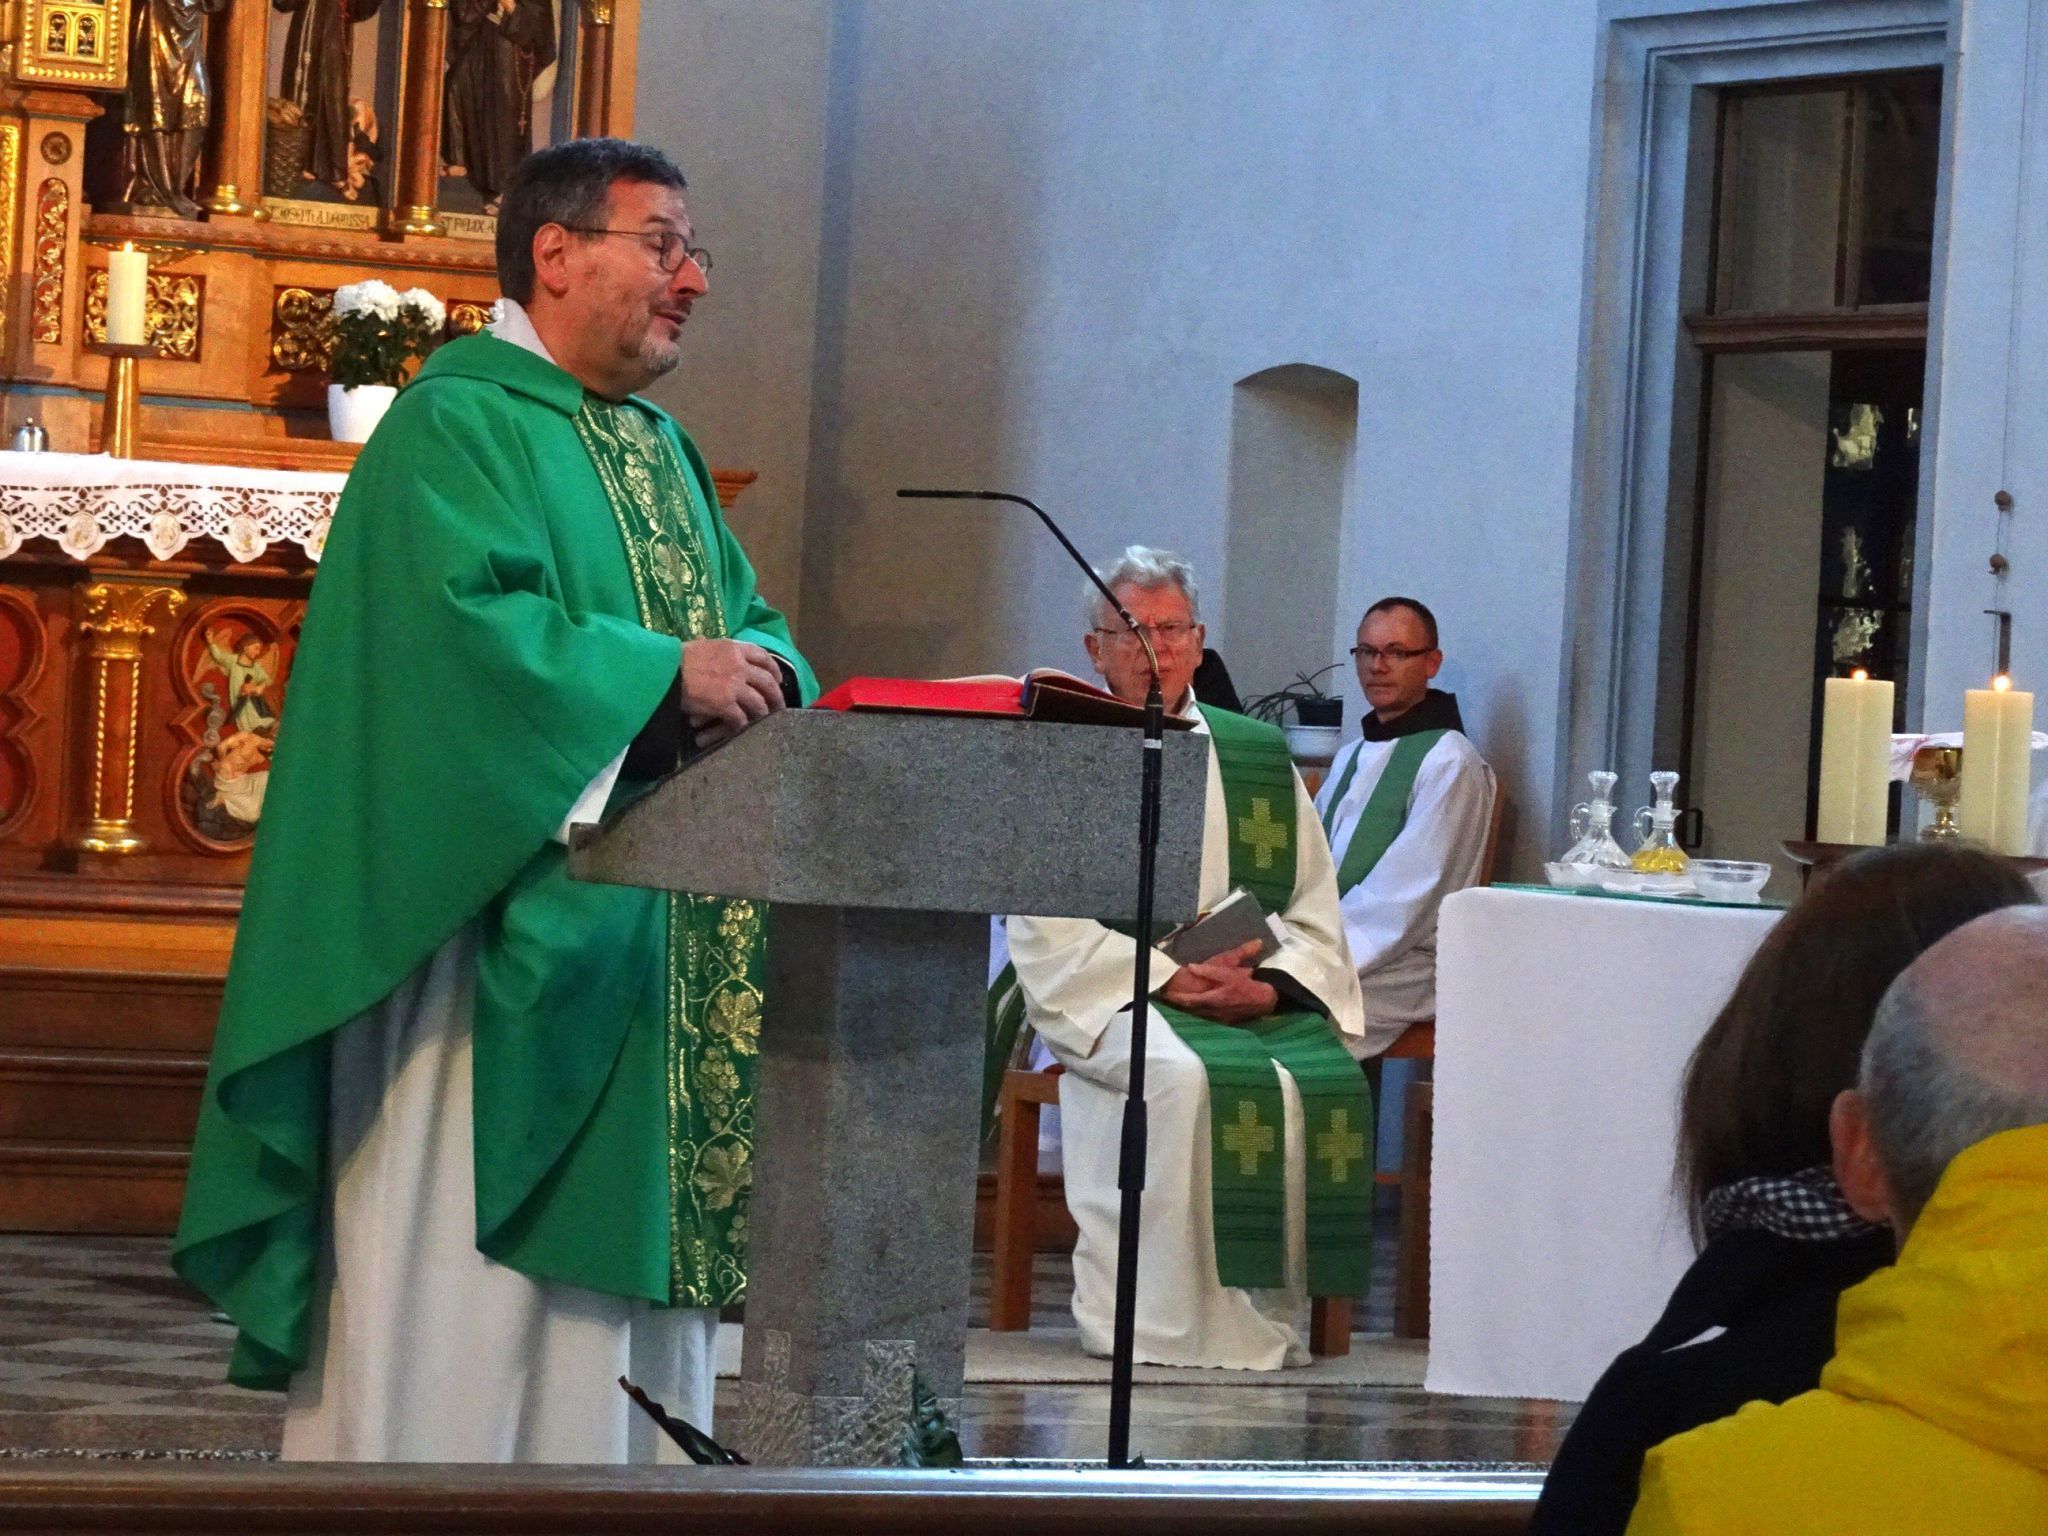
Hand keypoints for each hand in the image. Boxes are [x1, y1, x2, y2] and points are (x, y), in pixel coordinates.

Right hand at [679, 639, 785, 735]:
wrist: (665, 671)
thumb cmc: (678, 657)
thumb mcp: (701, 644)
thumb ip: (714, 647)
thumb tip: (710, 644)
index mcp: (734, 649)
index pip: (763, 656)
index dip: (774, 669)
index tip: (778, 678)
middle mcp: (739, 666)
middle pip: (767, 682)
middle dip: (776, 695)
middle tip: (779, 705)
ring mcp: (734, 686)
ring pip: (758, 702)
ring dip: (762, 713)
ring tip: (763, 720)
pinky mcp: (725, 704)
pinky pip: (741, 718)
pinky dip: (742, 725)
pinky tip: (740, 728)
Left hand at [1158, 940, 1276, 1024]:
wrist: (1263, 1000)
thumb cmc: (1245, 984)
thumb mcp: (1228, 972)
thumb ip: (1209, 971)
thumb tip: (1191, 967)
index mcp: (1213, 999)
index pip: (1189, 1001)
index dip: (1177, 998)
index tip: (1166, 994)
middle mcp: (1213, 1012)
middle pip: (1191, 1010)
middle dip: (1180, 1004)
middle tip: (1169, 998)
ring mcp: (1219, 1018)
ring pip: (1198, 1015)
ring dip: (1188, 1010)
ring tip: (1178, 1003)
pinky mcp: (1225, 1021)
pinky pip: (1208, 1018)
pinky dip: (1200, 1013)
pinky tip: (1196, 1009)